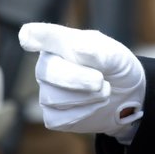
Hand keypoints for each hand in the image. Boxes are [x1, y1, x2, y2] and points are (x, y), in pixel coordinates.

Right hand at [19, 22, 145, 143]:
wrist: (127, 98)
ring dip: (85, 98)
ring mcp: (48, 90)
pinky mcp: (53, 115)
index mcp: (61, 42)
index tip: (27, 36)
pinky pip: (58, 118)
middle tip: (100, 81)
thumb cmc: (116, 68)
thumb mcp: (117, 56)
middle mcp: (48, 64)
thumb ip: (100, 52)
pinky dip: (82, 114)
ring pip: (53, 98)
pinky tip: (94, 105)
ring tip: (104, 91)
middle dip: (76, 78)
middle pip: (47, 71)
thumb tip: (77, 48)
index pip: (42, 35)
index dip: (33, 35)